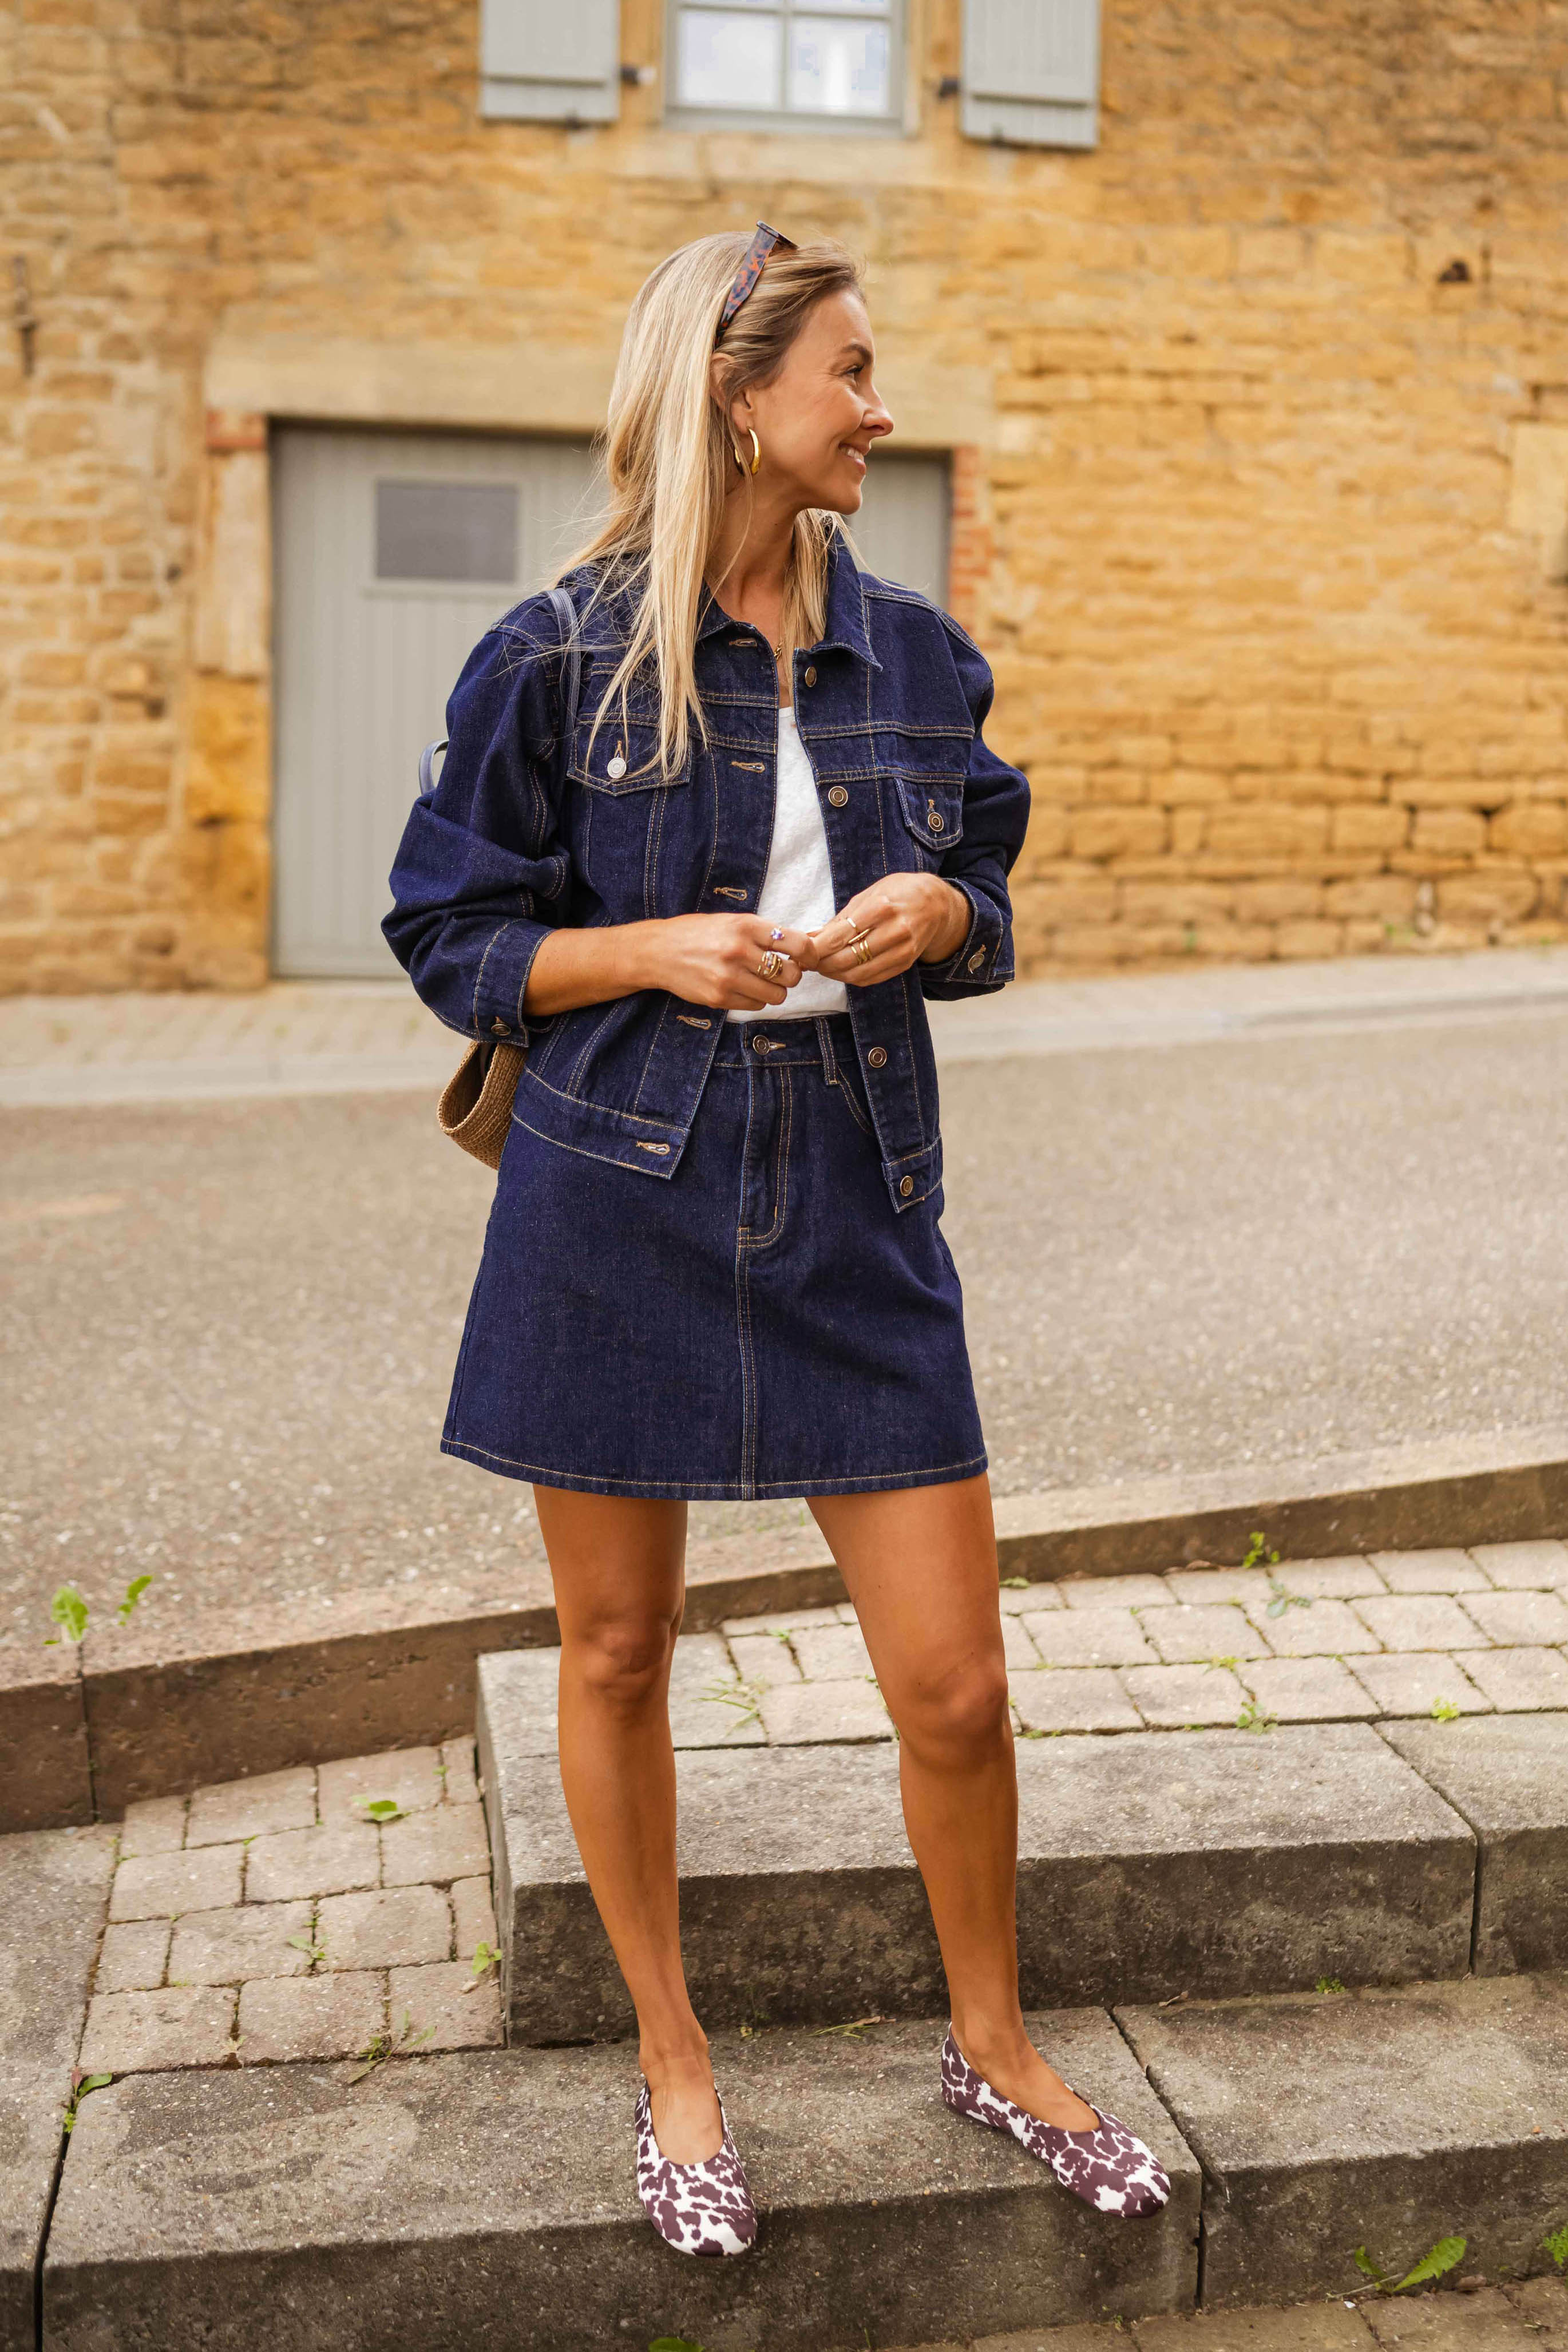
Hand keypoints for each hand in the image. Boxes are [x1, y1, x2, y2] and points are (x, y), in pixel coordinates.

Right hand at [636, 913, 817, 1011]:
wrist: (659, 951)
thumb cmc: (698, 933)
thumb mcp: (732, 921)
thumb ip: (764, 933)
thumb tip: (802, 948)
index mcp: (746, 926)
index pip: (797, 944)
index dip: (810, 954)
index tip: (807, 958)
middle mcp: (739, 951)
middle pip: (791, 975)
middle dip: (792, 975)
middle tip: (782, 971)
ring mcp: (729, 977)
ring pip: (777, 995)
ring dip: (775, 990)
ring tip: (761, 981)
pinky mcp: (720, 998)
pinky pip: (757, 1005)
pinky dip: (757, 999)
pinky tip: (744, 988)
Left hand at [809, 875, 968, 986]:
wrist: (937, 903)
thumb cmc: (898, 893)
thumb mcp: (869, 894)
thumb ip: (841, 917)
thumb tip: (812, 936)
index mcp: (881, 907)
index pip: (840, 936)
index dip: (817, 948)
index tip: (803, 951)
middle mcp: (894, 930)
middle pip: (847, 958)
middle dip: (822, 964)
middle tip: (809, 962)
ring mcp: (903, 949)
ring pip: (859, 973)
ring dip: (835, 974)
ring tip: (823, 967)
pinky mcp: (906, 963)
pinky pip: (873, 978)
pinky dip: (852, 978)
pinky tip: (841, 971)